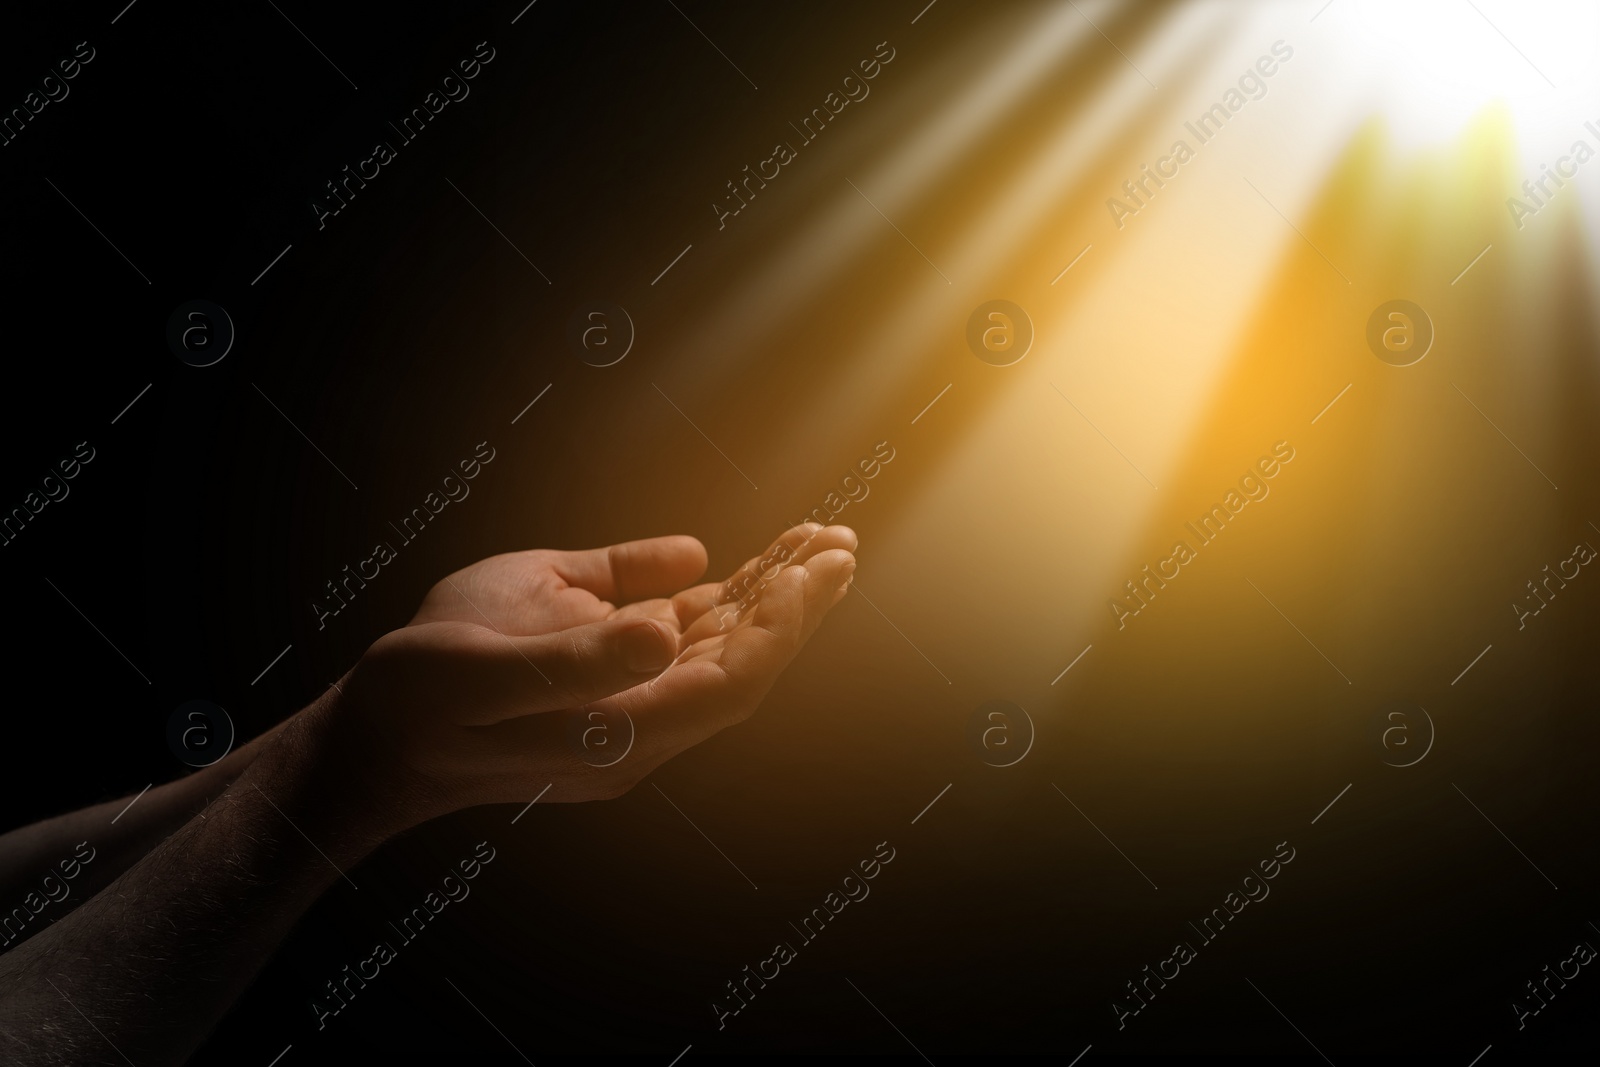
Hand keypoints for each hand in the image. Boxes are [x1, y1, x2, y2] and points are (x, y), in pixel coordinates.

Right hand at [324, 524, 856, 831]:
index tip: (821, 566)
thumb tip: (664, 628)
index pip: (731, 681)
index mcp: (616, 734)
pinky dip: (715, 600)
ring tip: (813, 543)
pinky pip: (675, 639)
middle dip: (794, 603)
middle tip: (837, 542)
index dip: (783, 626)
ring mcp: (623, 705)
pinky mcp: (603, 679)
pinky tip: (745, 566)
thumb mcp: (478, 669)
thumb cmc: (415, 702)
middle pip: (740, 664)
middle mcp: (636, 727)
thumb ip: (574, 657)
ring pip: (715, 649)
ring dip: (764, 596)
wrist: (370, 742)